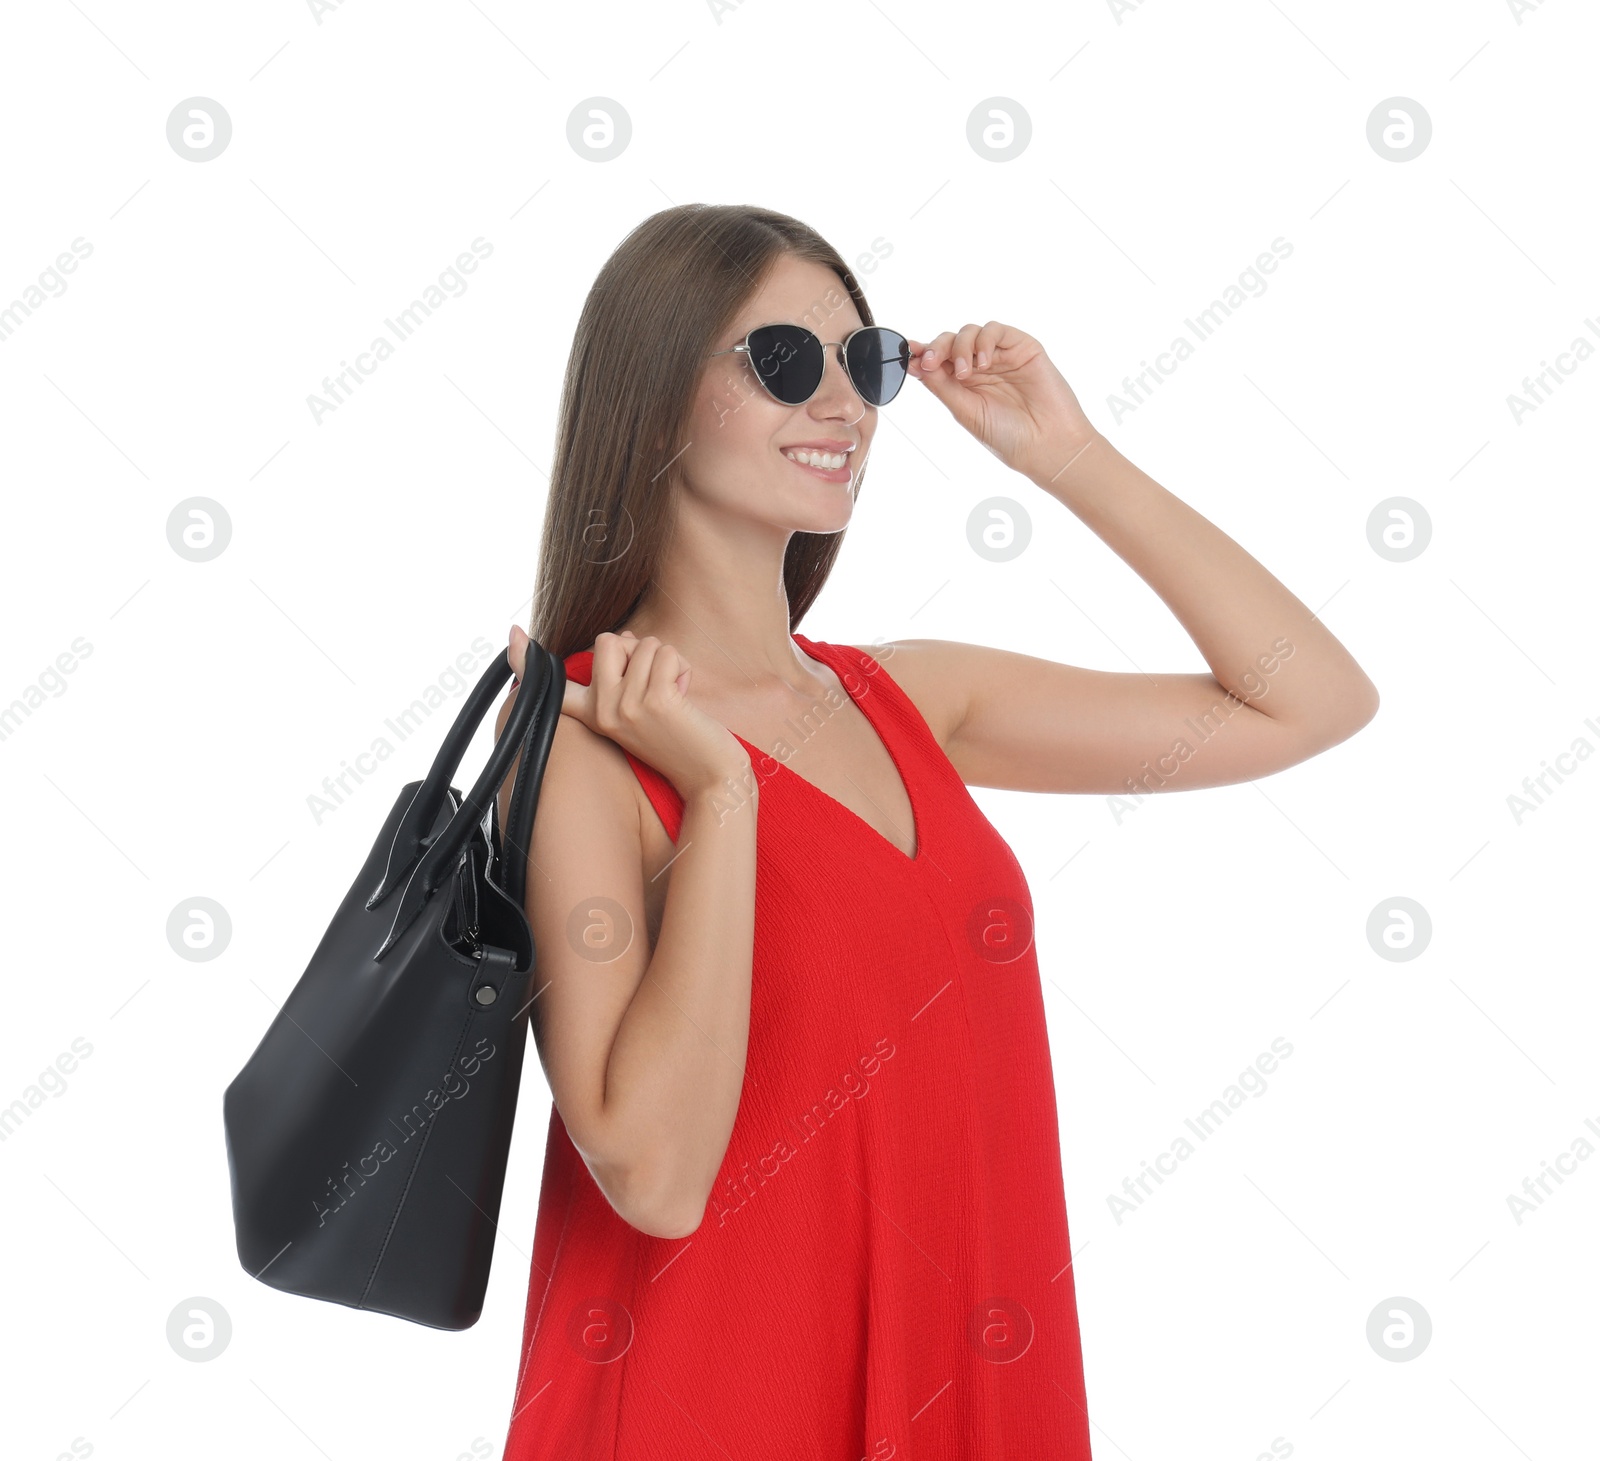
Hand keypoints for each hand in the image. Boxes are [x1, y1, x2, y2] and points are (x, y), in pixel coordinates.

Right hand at [508, 625, 748, 798]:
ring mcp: (626, 706)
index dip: (525, 659)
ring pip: (644, 643)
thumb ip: (622, 677)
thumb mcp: (639, 711)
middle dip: (638, 648)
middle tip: (654, 682)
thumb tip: (622, 636)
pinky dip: (682, 668)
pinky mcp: (655, 701)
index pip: (552, 687)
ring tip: (673, 694)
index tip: (513, 634)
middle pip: (608, 639)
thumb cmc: (679, 741)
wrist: (708, 777)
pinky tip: (685, 696)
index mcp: (592, 715)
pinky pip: (667, 653)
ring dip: (667, 661)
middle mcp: (602, 711)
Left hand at [907, 321, 1098, 482]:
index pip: (938, 360)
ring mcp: (1001, 356)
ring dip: (960, 347)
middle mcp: (980, 367)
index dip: (922, 353)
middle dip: (937, 348)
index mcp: (963, 384)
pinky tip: (984, 363)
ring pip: (970, 332)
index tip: (909, 354)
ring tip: (965, 372)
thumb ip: (941, 386)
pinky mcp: (1022, 347)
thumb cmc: (1008, 436)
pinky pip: (997, 330)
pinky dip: (985, 341)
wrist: (1047, 444)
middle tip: (931, 362)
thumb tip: (915, 363)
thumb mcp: (965, 411)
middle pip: (950, 342)